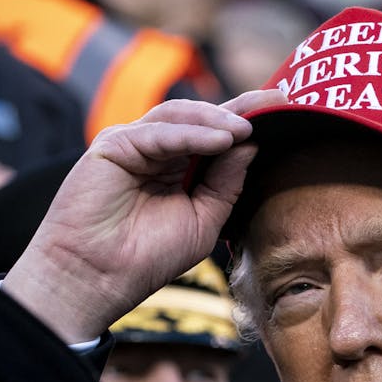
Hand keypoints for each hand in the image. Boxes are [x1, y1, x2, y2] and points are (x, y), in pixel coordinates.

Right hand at [1, 89, 285, 341]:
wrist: (97, 280)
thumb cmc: (145, 258)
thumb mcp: (203, 219)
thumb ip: (225, 183)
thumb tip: (251, 144)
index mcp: (177, 167)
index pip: (216, 134)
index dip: (249, 121)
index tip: (285, 108)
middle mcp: (156, 150)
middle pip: (202, 118)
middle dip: (241, 108)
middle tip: (278, 101)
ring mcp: (133, 144)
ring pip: (181, 116)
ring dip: (218, 120)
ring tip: (249, 128)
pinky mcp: (113, 145)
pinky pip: (158, 132)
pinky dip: (192, 134)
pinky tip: (222, 140)